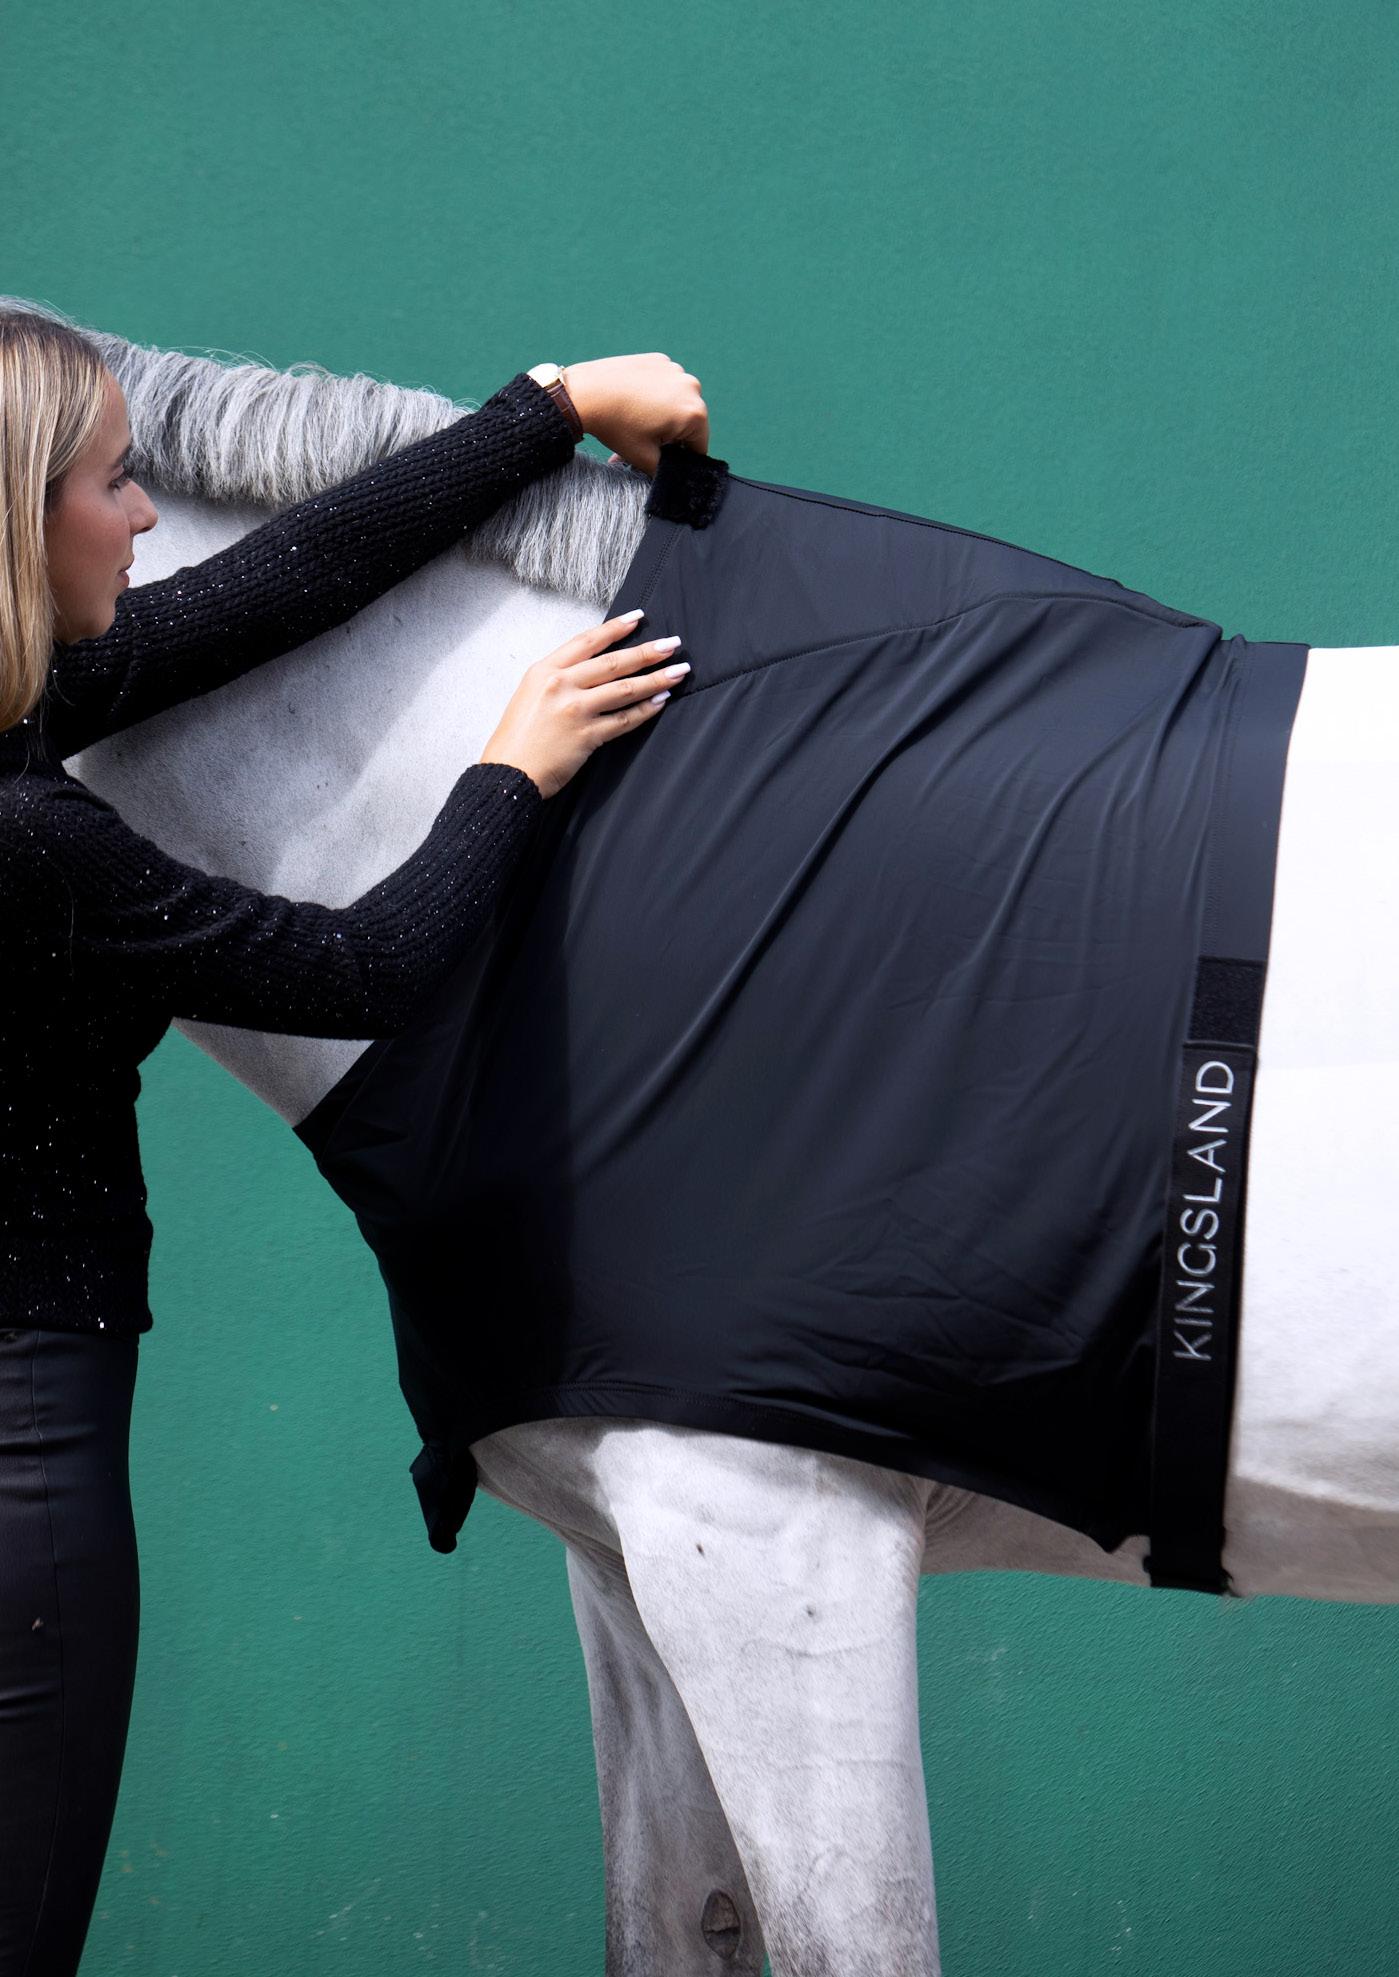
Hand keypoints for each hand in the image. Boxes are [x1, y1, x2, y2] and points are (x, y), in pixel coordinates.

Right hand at [479, 609, 687, 797]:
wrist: (507, 773)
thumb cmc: (517, 738)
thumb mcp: (530, 694)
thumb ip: (559, 679)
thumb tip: (593, 669)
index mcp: (545, 671)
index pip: (587, 641)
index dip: (616, 628)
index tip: (639, 618)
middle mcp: (560, 685)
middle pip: (613, 662)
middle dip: (647, 652)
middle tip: (672, 644)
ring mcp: (575, 710)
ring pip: (625, 689)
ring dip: (656, 679)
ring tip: (679, 671)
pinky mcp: (587, 736)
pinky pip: (624, 720)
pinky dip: (645, 710)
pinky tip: (661, 702)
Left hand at [559, 354, 708, 475]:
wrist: (586, 393)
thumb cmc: (616, 426)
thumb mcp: (645, 459)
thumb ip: (667, 471)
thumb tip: (673, 474)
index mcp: (694, 413)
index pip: (699, 446)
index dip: (681, 457)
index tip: (662, 457)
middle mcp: (692, 387)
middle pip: (690, 422)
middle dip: (671, 434)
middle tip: (645, 440)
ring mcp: (675, 370)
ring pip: (677, 402)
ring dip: (664, 414)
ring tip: (636, 420)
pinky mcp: (659, 360)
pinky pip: (665, 384)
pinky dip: (655, 394)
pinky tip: (633, 401)